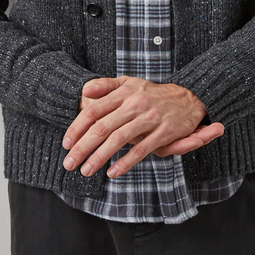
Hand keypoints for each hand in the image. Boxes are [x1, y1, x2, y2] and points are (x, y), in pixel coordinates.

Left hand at [62, 76, 224, 178]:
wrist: (188, 96)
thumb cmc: (151, 93)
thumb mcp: (128, 83)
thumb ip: (105, 86)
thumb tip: (84, 91)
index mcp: (124, 92)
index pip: (94, 110)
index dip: (77, 128)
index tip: (66, 144)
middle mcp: (135, 103)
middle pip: (102, 127)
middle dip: (83, 147)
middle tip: (69, 164)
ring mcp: (150, 117)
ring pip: (119, 139)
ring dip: (100, 157)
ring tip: (86, 171)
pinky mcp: (164, 132)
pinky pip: (142, 149)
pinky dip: (126, 162)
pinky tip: (112, 172)